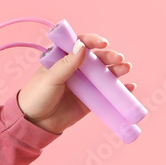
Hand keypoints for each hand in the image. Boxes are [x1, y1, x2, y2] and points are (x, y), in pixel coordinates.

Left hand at [17, 33, 134, 134]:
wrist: (35, 123)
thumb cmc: (36, 96)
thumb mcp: (50, 79)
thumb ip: (66, 64)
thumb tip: (82, 46)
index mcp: (61, 59)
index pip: (78, 44)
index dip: (91, 41)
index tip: (102, 43)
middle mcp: (75, 70)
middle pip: (95, 59)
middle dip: (108, 56)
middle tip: (119, 59)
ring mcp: (84, 85)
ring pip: (104, 74)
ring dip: (116, 70)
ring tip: (126, 68)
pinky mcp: (90, 100)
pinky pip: (108, 94)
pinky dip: (120, 90)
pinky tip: (130, 87)